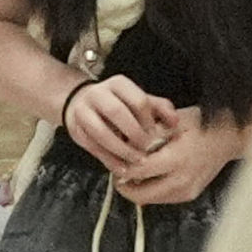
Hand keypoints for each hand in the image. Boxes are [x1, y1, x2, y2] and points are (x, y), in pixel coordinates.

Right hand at [59, 73, 177, 172]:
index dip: (149, 120)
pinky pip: (93, 147)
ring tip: (137, 160)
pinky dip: (109, 160)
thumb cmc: (118, 103)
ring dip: (121, 149)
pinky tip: (122, 168)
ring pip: (101, 132)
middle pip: (117, 112)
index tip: (156, 134)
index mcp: (118, 84)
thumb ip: (159, 108)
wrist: (81, 102)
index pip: (138, 100)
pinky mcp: (76, 129)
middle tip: (148, 148)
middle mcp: (98, 93)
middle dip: (135, 134)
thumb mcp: (138, 99)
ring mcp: (83, 111)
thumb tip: (174, 122)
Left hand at [110, 105, 243, 206]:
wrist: (228, 138)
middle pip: (141, 194)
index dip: (122, 167)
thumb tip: (124, 143)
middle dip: (124, 186)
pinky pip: (162, 198)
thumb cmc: (201, 125)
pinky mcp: (189, 195)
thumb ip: (149, 134)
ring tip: (132, 172)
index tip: (115, 159)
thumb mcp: (173, 121)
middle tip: (117, 172)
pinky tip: (148, 176)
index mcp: (177, 159)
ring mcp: (186, 191)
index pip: (139, 171)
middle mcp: (182, 180)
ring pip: (149, 200)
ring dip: (136, 189)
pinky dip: (150, 190)